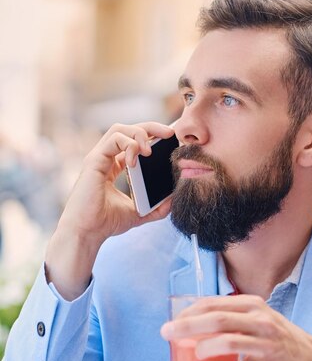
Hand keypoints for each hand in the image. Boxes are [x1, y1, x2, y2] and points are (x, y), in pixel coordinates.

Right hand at [46, 122, 174, 299]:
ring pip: (119, 129)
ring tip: (150, 149)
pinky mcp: (94, 161)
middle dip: (150, 127)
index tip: (169, 141)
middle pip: (127, 130)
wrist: (88, 233)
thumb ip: (157, 207)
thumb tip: (174, 199)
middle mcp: (105, 159)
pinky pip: (114, 139)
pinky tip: (136, 159)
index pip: (132, 142)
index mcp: (113, 167)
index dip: (150, 137)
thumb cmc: (106, 223)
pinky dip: (129, 144)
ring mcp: (98, 158)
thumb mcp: (139, 213)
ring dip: (139, 133)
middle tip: (169, 133)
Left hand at [160, 294, 311, 360]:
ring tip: (192, 355)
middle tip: (167, 333)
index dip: (189, 311)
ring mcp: (265, 343)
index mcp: (254, 305)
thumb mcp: (261, 320)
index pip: (214, 303)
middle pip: (216, 318)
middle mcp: (260, 320)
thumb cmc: (282, 341)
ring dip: (202, 348)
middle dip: (186, 326)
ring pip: (226, 341)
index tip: (173, 321)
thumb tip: (195, 326)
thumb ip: (235, 318)